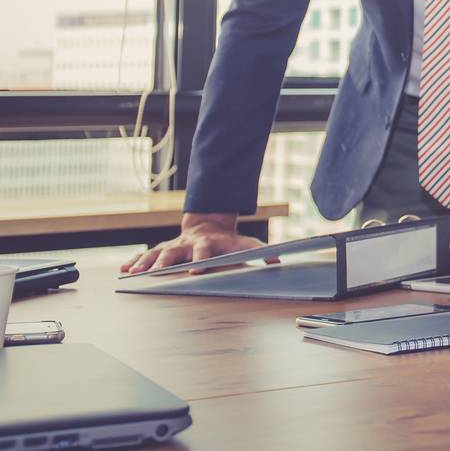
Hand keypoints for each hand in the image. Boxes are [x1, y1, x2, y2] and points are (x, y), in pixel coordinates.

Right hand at [120, 213, 271, 273]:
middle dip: (165, 262)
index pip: (203, 252)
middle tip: (157, 273)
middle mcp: (186, 244)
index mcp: (206, 244)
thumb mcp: (245, 243)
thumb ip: (259, 251)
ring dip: (145, 263)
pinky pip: (146, 254)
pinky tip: (124, 268)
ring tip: (133, 273)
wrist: (210, 224)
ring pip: (156, 253)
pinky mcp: (163, 248)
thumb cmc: (228, 240)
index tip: (197, 269)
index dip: (201, 259)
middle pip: (174, 252)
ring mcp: (173, 245)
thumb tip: (276, 260)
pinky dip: (135, 260)